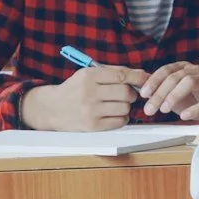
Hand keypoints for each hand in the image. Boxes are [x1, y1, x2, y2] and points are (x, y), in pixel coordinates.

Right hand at [21, 64, 147, 130]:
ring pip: (125, 108)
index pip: (121, 75)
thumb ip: (114, 72)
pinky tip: (113, 114)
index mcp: (89, 76)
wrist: (51, 108)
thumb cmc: (75, 89)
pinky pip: (119, 122)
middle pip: (126, 93)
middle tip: (126, 95)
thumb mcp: (89, 74)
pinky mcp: (92, 125)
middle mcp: (89, 92)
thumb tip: (142, 74)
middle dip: (131, 94)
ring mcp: (90, 110)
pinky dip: (122, 118)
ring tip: (117, 105)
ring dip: (126, 107)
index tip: (147, 79)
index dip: (138, 77)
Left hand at [141, 61, 198, 121]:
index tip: (143, 94)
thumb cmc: (195, 98)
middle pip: (174, 77)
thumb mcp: (175, 93)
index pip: (166, 70)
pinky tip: (184, 116)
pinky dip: (193, 109)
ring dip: (174, 96)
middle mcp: (196, 71)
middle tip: (149, 109)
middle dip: (159, 93)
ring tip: (164, 110)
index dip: (153, 81)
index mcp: (184, 68)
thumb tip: (140, 91)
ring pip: (189, 82)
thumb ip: (160, 91)